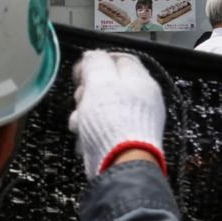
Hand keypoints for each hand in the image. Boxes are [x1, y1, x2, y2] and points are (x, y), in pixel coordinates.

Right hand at [67, 51, 166, 179]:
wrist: (120, 164)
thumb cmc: (111, 120)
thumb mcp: (99, 83)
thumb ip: (95, 63)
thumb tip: (93, 56)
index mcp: (140, 81)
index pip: (119, 59)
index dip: (97, 62)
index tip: (80, 73)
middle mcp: (142, 99)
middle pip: (108, 84)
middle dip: (88, 91)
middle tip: (80, 99)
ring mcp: (134, 120)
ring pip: (102, 106)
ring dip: (85, 112)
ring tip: (80, 123)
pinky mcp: (125, 138)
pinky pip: (104, 126)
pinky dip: (91, 130)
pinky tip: (84, 137)